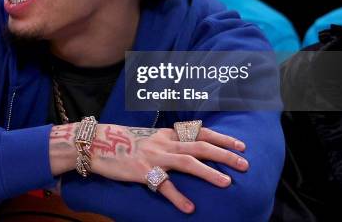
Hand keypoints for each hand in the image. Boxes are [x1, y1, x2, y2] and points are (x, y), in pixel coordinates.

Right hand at [88, 125, 247, 213]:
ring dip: (209, 172)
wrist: (96, 143)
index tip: (240, 144)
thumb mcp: (149, 138)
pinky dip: (177, 197)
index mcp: (167, 134)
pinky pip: (163, 185)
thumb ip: (168, 142)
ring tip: (227, 183)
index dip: (222, 138)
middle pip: (200, 146)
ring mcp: (154, 156)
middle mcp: (165, 143)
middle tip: (244, 163)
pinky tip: (189, 209)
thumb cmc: (123, 143)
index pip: (200, 132)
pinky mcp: (143, 170)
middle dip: (224, 154)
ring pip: (187, 161)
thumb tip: (187, 146)